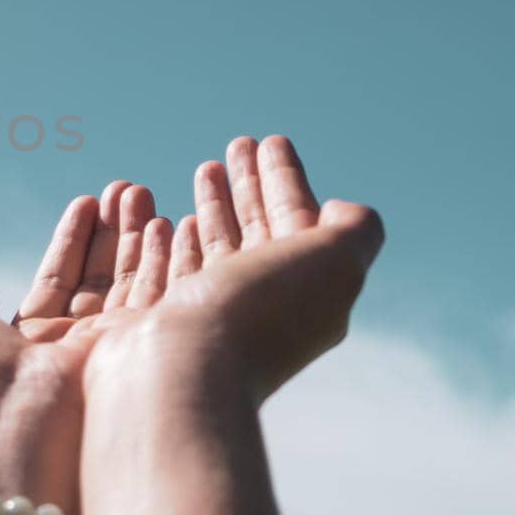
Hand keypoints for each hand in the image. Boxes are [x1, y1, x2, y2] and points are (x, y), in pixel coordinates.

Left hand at [0, 182, 168, 510]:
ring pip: (132, 285)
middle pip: (101, 278)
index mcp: (29, 341)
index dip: (75, 239)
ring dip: (141, 238)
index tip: (89, 200)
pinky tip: (171, 224)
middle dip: (115, 233)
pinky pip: (159, 299)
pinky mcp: (141, 356)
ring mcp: (110, 354)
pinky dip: (167, 261)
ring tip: (144, 192)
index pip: (59, 279)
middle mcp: (73, 348)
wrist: (9, 416)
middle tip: (130, 188)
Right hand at [86, 135, 384, 404]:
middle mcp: (258, 309)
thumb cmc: (253, 313)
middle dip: (251, 188)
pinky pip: (171, 273)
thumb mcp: (332, 262)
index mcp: (304, 295)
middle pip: (258, 234)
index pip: (299, 224)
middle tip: (237, 145)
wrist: (177, 374)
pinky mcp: (160, 325)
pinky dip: (172, 242)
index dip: (288, 180)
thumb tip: (344, 213)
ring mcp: (207, 320)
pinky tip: (163, 220)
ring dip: (214, 206)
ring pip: (216, 250)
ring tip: (205, 168)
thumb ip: (355, 231)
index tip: (271, 141)